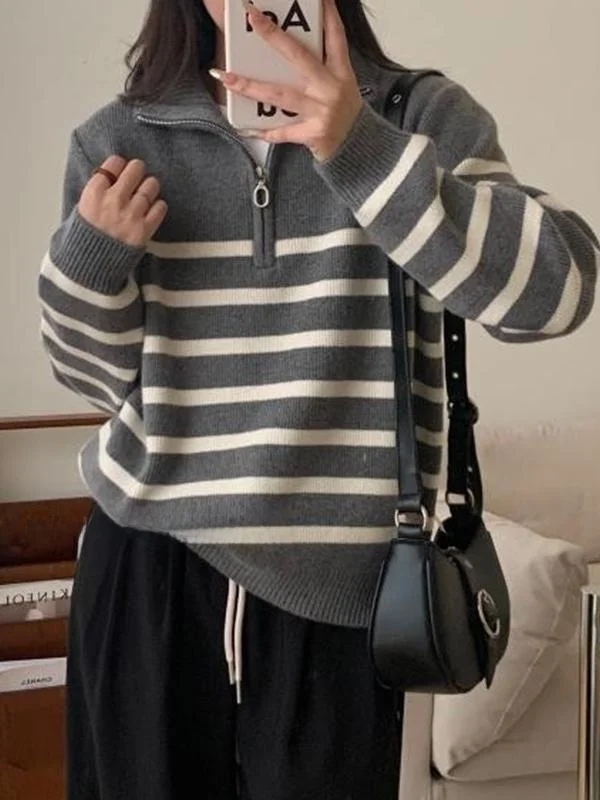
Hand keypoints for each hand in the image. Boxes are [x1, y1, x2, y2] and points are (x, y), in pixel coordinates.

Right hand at [78, 156, 167, 247]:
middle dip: (137, 171)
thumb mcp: (82, 208)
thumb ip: (98, 190)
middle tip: (136, 177)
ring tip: (145, 194)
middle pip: (135, 169)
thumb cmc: (84, 237)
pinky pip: (160, 207)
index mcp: (94, 193)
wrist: (91, 266)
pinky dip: (158, 206)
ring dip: (149, 187)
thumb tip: (114, 176)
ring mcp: (130, 215)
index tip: (120, 171)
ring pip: (151, 185)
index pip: (114, 163)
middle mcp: (113, 200)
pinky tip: (152, 209)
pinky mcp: (144, 229)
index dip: (119, 166)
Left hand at [211, 0, 364, 161]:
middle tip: (252, 17)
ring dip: (250, 86)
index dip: (327, 13)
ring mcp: (321, 111)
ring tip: (226, 77)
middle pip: (298, 56)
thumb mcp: (342, 85)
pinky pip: (282, 132)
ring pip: (280, 94)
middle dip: (273, 35)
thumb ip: (323, 66)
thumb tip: (290, 48)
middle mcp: (330, 88)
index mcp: (340, 72)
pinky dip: (264, 131)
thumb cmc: (344, 114)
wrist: (358, 148)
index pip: (335, 36)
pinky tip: (244, 127)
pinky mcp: (313, 133)